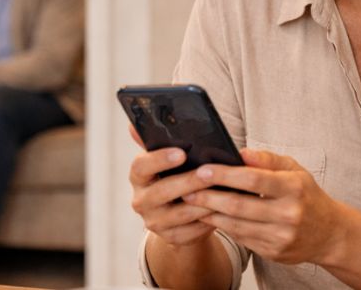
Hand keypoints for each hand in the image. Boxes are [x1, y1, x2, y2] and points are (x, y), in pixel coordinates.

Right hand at [128, 125, 215, 247]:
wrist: (179, 212)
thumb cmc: (177, 174)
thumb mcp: (169, 159)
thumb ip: (158, 140)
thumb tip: (136, 122)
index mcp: (138, 176)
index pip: (141, 166)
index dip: (159, 159)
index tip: (182, 152)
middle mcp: (141, 200)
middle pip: (163, 191)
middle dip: (189, 181)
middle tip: (210, 172)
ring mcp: (154, 222)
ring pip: (181, 214)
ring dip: (203, 202)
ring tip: (225, 191)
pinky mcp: (171, 238)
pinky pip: (192, 231)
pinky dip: (209, 220)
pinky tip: (225, 210)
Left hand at [184, 148, 344, 265]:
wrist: (330, 234)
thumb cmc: (306, 195)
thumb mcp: (294, 170)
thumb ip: (267, 159)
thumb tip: (240, 152)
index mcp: (294, 188)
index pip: (253, 179)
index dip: (224, 175)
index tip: (203, 170)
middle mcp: (289, 214)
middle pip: (239, 206)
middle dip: (208, 196)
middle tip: (187, 188)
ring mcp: (281, 236)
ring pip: (236, 225)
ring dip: (210, 213)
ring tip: (192, 202)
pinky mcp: (273, 252)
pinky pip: (241, 238)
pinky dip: (222, 227)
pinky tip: (210, 216)